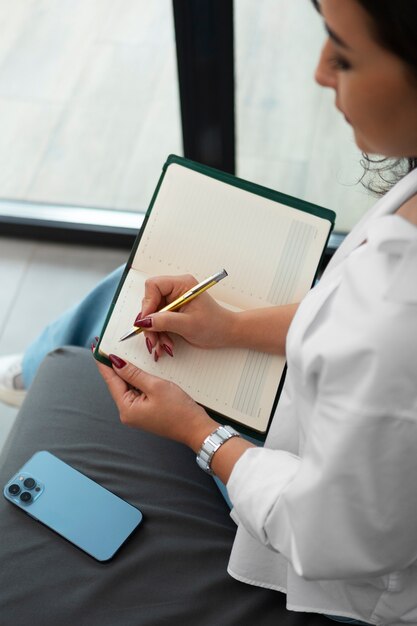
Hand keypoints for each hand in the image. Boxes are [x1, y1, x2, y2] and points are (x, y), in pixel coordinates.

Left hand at [96, 355, 217, 449]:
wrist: (196, 428)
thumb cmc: (179, 410)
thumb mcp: (155, 386)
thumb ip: (133, 373)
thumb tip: (116, 362)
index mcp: (126, 408)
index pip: (111, 380)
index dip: (103, 362)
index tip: (96, 348)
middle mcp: (128, 412)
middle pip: (118, 383)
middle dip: (116, 364)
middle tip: (111, 346)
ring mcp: (137, 413)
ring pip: (128, 386)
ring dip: (128, 371)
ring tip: (125, 353)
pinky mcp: (146, 411)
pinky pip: (137, 391)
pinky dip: (138, 379)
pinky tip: (140, 368)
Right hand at [136, 274, 235, 358]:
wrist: (226, 333)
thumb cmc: (215, 325)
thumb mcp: (188, 324)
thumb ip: (165, 321)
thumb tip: (144, 321)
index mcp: (182, 284)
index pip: (154, 286)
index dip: (147, 304)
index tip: (147, 322)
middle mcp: (176, 290)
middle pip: (150, 302)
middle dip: (150, 323)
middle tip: (152, 340)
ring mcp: (174, 301)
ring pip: (152, 315)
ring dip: (155, 332)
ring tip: (162, 346)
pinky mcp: (173, 312)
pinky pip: (158, 322)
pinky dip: (160, 334)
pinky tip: (166, 344)